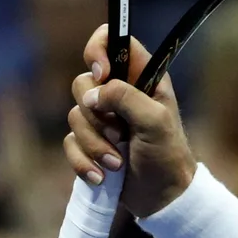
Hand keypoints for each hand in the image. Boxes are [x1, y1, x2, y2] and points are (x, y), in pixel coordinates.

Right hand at [72, 27, 196, 217]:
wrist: (164, 198)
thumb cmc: (168, 156)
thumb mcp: (156, 121)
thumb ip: (126, 97)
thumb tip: (93, 92)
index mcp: (141, 78)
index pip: (112, 40)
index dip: (98, 48)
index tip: (101, 73)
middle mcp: (119, 93)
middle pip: (82, 83)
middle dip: (97, 115)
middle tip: (121, 134)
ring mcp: (103, 118)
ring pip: (74, 116)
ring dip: (94, 144)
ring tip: (117, 163)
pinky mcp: (90, 142)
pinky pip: (69, 143)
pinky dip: (83, 161)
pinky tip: (103, 177)